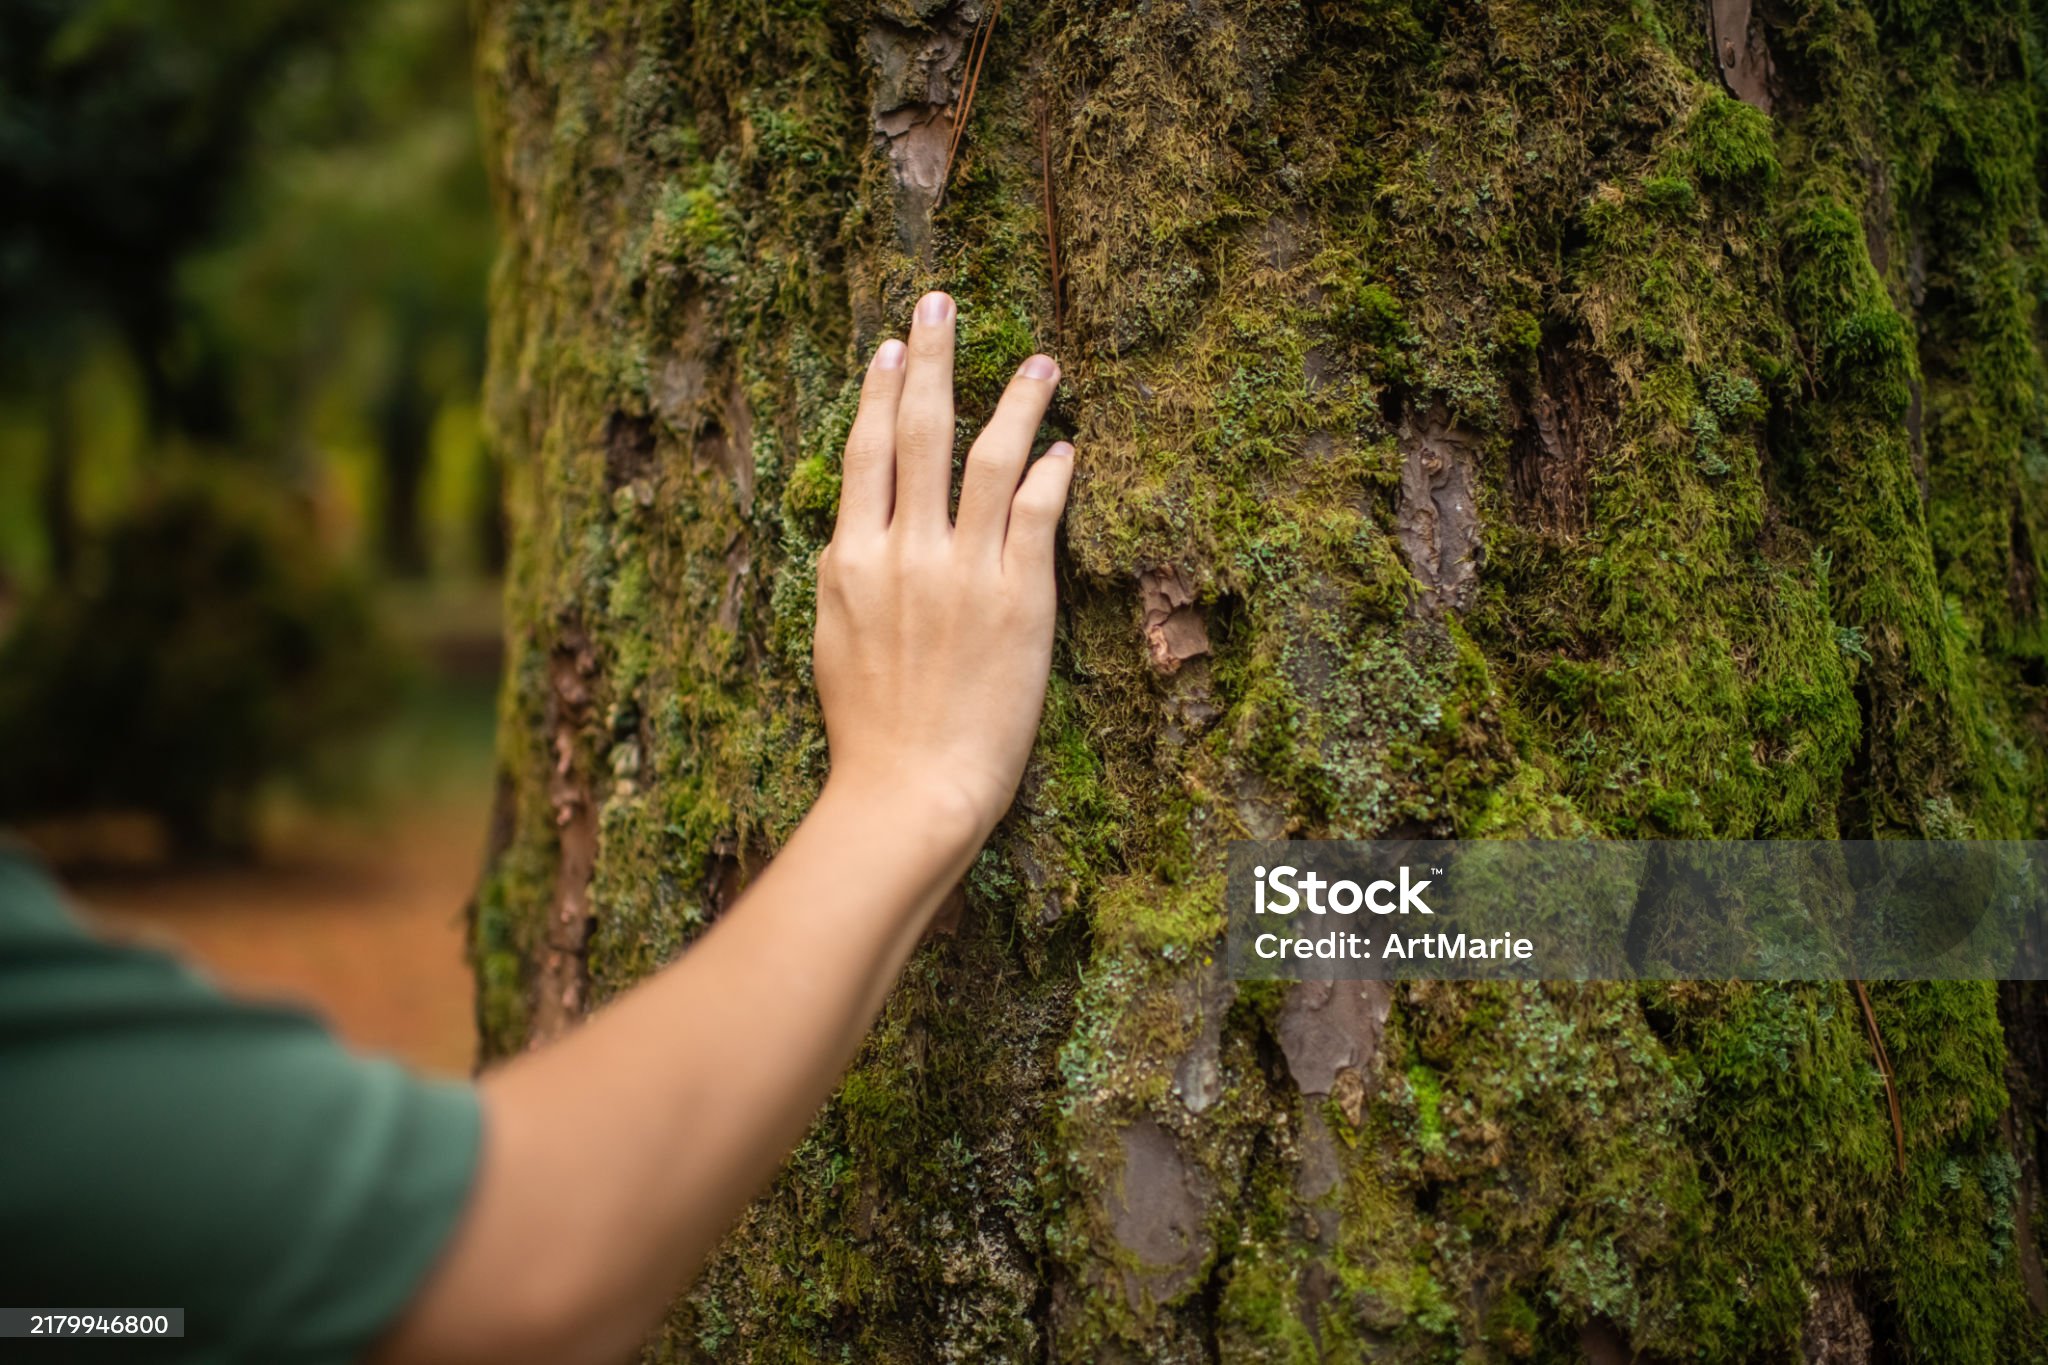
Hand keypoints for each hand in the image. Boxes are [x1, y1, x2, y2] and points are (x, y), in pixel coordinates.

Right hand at [813, 291, 1074, 840]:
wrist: (911, 789)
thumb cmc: (871, 733)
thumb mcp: (834, 643)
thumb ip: (849, 580)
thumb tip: (859, 536)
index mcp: (850, 561)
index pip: (867, 453)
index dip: (882, 392)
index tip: (892, 347)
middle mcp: (903, 553)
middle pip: (920, 431)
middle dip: (932, 357)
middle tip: (943, 302)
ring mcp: (963, 572)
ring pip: (989, 457)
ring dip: (1016, 399)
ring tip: (1042, 360)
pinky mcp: (1019, 598)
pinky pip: (1038, 513)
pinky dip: (1053, 470)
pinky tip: (1068, 444)